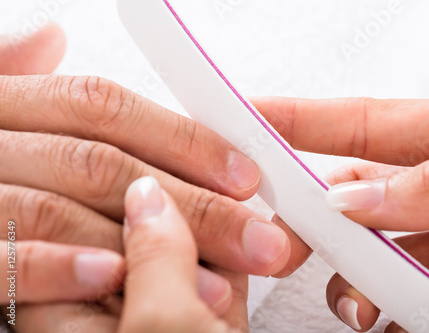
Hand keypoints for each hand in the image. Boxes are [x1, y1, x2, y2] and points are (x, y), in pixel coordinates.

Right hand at [0, 25, 299, 330]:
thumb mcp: (1, 113)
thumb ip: (29, 85)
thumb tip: (50, 36)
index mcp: (9, 103)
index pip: (105, 108)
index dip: (181, 138)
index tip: (246, 175)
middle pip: (102, 162)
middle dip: (191, 204)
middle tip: (261, 241)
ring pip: (56, 206)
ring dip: (140, 244)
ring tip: (215, 281)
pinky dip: (53, 266)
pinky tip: (111, 279)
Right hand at [253, 97, 428, 331]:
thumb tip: (356, 201)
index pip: (363, 124)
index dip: (302, 120)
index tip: (253, 118)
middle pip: (354, 198)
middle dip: (312, 218)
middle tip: (283, 240)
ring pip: (375, 257)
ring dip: (354, 281)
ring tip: (358, 306)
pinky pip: (409, 304)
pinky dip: (390, 317)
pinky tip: (388, 324)